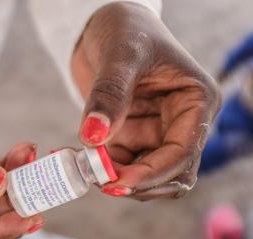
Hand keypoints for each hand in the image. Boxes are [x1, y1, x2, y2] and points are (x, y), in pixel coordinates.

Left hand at [72, 2, 220, 199]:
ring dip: (115, 178)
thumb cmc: (125, 28)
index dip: (152, 173)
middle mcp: (180, 122)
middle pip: (169, 173)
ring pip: (144, 175)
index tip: (117, 182)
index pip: (182, 152)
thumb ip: (109, 95)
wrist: (102, 26)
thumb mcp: (120, 55)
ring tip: (80, 166)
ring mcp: (154, 132)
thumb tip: (94, 136)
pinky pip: (119, 164)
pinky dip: (99, 168)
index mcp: (195, 102)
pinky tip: (74, 158)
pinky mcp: (130, 135)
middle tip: (98, 181)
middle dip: (136, 183)